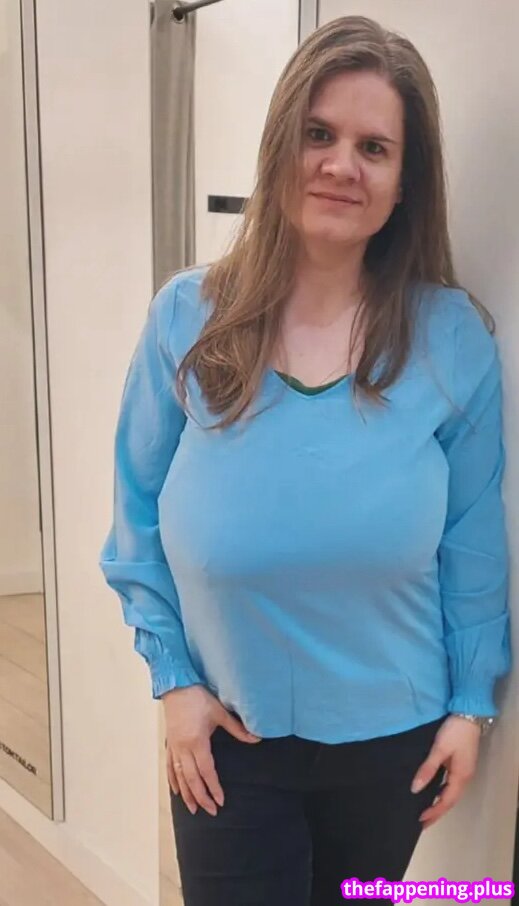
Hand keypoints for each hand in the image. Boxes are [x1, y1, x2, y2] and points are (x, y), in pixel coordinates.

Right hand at [162, 684, 261, 815]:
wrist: (176, 686)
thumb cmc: (198, 698)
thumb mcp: (220, 712)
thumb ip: (237, 729)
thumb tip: (256, 738)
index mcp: (197, 742)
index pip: (206, 771)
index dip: (213, 788)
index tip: (220, 801)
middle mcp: (184, 748)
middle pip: (192, 779)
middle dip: (201, 797)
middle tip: (210, 811)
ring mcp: (175, 747)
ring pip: (179, 776)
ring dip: (187, 794)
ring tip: (193, 809)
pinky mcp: (170, 743)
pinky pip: (170, 766)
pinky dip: (173, 780)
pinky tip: (177, 791)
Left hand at [411, 715, 480, 828]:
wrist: (468, 714)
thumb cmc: (454, 732)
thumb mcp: (439, 750)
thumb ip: (427, 769)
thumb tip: (415, 789)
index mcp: (460, 776)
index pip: (446, 801)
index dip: (434, 812)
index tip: (420, 820)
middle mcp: (464, 777)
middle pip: (450, 800)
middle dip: (437, 812)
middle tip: (422, 822)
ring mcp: (464, 771)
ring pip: (451, 793)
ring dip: (439, 803)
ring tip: (425, 811)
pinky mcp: (461, 764)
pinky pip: (451, 784)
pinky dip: (442, 792)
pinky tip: (433, 791)